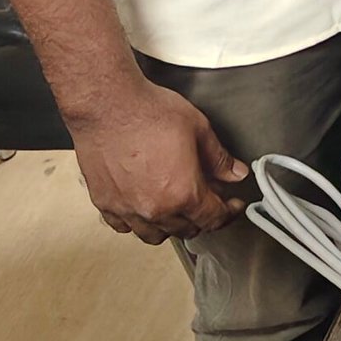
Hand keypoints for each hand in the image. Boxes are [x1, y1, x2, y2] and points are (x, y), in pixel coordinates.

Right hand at [70, 78, 249, 244]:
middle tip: (209, 198)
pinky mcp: (105, 204)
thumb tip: (235, 173)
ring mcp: (127, 210)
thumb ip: (219, 158)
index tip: (232, 205)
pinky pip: (125, 227)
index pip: (213, 217)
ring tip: (179, 206)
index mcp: (182, 193)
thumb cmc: (147, 112)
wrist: (107, 106)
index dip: (229, 212)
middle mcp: (154, 209)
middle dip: (203, 217)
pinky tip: (145, 206)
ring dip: (172, 225)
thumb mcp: (198, 129)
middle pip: (187, 229)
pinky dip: (139, 222)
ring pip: (155, 234)